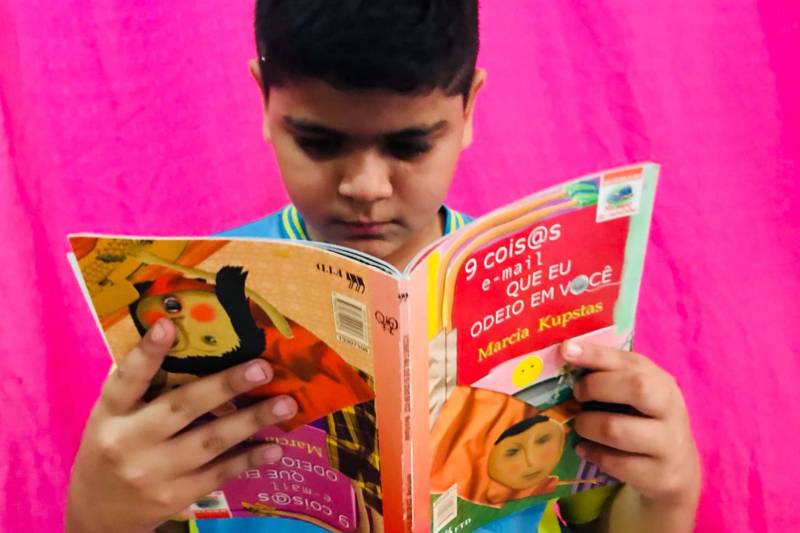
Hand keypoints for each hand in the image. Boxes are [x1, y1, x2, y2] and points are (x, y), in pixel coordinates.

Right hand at [66, 319, 297, 532]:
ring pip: (210, 442)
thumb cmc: (114, 448)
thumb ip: (141, 386)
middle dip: (226, 386)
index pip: (127, 379)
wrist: (100, 513)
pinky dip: (249, 459)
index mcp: (111, 413)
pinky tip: (274, 447)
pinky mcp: (175, 496)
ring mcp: (154, 473)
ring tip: (286, 405)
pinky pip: (219, 473)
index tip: (168, 326)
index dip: (147, 353)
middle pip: (182, 407)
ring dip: (251, 421)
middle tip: (263, 367)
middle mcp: (129, 442)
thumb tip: (183, 338)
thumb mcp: (113, 417)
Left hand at [561, 341, 700, 510]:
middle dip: (596, 387)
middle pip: (636, 388)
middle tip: (577, 394)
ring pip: (617, 429)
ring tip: (580, 424)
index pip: (630, 361)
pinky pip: (615, 462)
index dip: (596, 354)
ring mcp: (668, 443)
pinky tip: (585, 449)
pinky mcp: (658, 475)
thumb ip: (609, 373)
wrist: (676, 468)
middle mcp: (670, 408)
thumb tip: (566, 353)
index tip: (566, 350)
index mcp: (661, 381)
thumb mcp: (634, 392)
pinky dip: (592, 453)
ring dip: (587, 425)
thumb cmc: (644, 419)